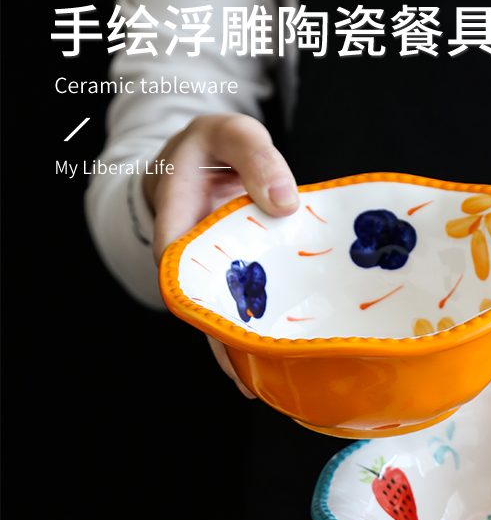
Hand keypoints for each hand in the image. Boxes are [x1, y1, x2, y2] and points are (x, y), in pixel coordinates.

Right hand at [143, 113, 299, 398]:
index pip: (182, 268)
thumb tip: (284, 202)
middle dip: (227, 341)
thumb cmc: (213, 147)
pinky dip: (259, 337)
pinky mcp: (233, 282)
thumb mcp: (231, 134)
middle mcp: (190, 260)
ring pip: (221, 319)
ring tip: (268, 385)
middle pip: (202, 307)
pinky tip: (279, 366)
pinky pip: (242, 312)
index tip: (231, 323)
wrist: (205, 158)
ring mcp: (211, 275)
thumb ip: (256, 156)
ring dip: (243, 351)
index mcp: (177, 225)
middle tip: (256, 374)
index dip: (203, 298)